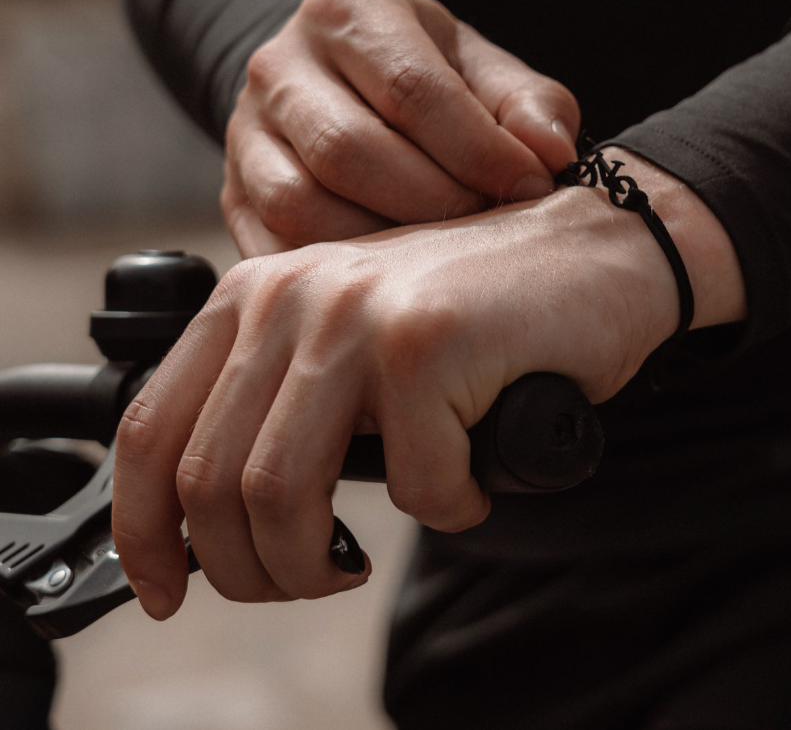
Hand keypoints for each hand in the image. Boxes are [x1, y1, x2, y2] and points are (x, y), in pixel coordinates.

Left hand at [112, 151, 744, 619]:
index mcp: (256, 293)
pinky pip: (415, 488)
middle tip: (308, 580)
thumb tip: (210, 519)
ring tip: (361, 560)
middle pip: (213, 484)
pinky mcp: (426, 344)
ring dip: (319, 564)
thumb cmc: (478, 313)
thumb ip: (279, 400)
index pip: (153, 427)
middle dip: (251, 569)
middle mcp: (292, 294)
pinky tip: (471, 480)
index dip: (142, 530)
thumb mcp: (351, 340)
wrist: (594, 253)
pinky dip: (448, 509)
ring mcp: (358, 315)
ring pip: (283, 499)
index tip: (167, 590)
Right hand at [222, 0, 579, 256]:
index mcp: (348, 13)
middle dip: (434, 202)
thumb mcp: (477, 66)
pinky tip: (391, 275)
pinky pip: (274, 249)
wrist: (335, 76)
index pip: (413, 89)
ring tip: (441, 254)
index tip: (531, 187)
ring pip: (301, 205)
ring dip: (383, 245)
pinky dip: (337, 274)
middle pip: (349, 150)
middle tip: (487, 228)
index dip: (480, 150)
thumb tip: (552, 153)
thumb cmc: (420, 73)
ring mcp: (245, 133)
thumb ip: (525, 102)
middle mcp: (281, 66)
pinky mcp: (233, 195)